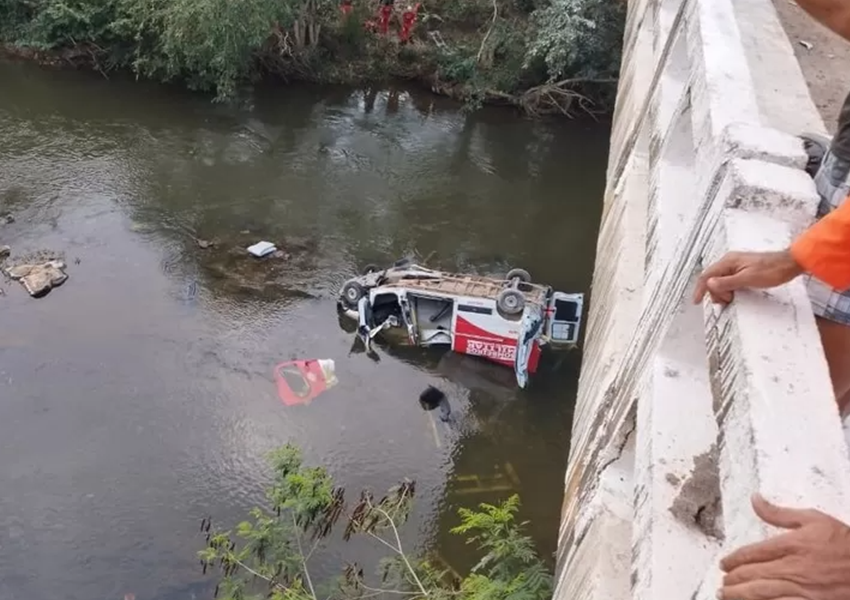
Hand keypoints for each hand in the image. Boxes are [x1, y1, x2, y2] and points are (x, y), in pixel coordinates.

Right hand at [693, 250, 802, 304]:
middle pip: (712, 279)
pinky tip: (736, 294)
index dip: (700, 289)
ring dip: (723, 292)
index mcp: (728, 262)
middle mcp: (730, 261)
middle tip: (726, 302)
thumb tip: (709, 284)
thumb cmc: (772, 270)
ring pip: (720, 280)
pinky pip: (729, 280)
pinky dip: (729, 289)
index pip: (707, 276)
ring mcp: (736, 265)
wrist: (790, 263)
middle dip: (716, 293)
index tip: (697, 301)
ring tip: (733, 298)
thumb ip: (726, 282)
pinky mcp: (743, 269)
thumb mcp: (747, 279)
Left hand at [718, 494, 849, 599]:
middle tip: (723, 581)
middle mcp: (792, 568)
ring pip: (761, 593)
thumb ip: (779, 513)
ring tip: (726, 594)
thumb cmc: (844, 543)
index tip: (724, 563)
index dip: (733, 559)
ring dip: (740, 594)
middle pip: (752, 574)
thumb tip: (755, 499)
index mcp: (790, 545)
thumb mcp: (814, 519)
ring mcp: (801, 590)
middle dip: (732, 578)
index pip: (752, 553)